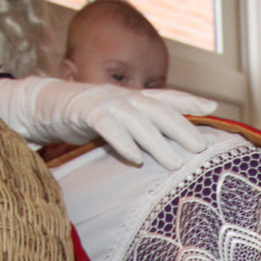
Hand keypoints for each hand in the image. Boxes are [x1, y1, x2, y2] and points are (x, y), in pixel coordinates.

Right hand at [0, 77, 216, 168]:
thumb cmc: (88, 117)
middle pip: (159, 112)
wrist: (46, 106)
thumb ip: (142, 128)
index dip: (190, 100)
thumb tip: (170, 146)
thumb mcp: (119, 120)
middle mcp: (124, 97)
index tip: (213, 107)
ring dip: (157, 143)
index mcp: (134, 98)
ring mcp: (106, 102)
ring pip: (138, 122)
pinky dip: (122, 142)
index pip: (166, 98)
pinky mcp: (86, 112)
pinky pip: (108, 127)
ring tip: (174, 163)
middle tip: (200, 148)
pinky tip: (135, 158)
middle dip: (181, 129)